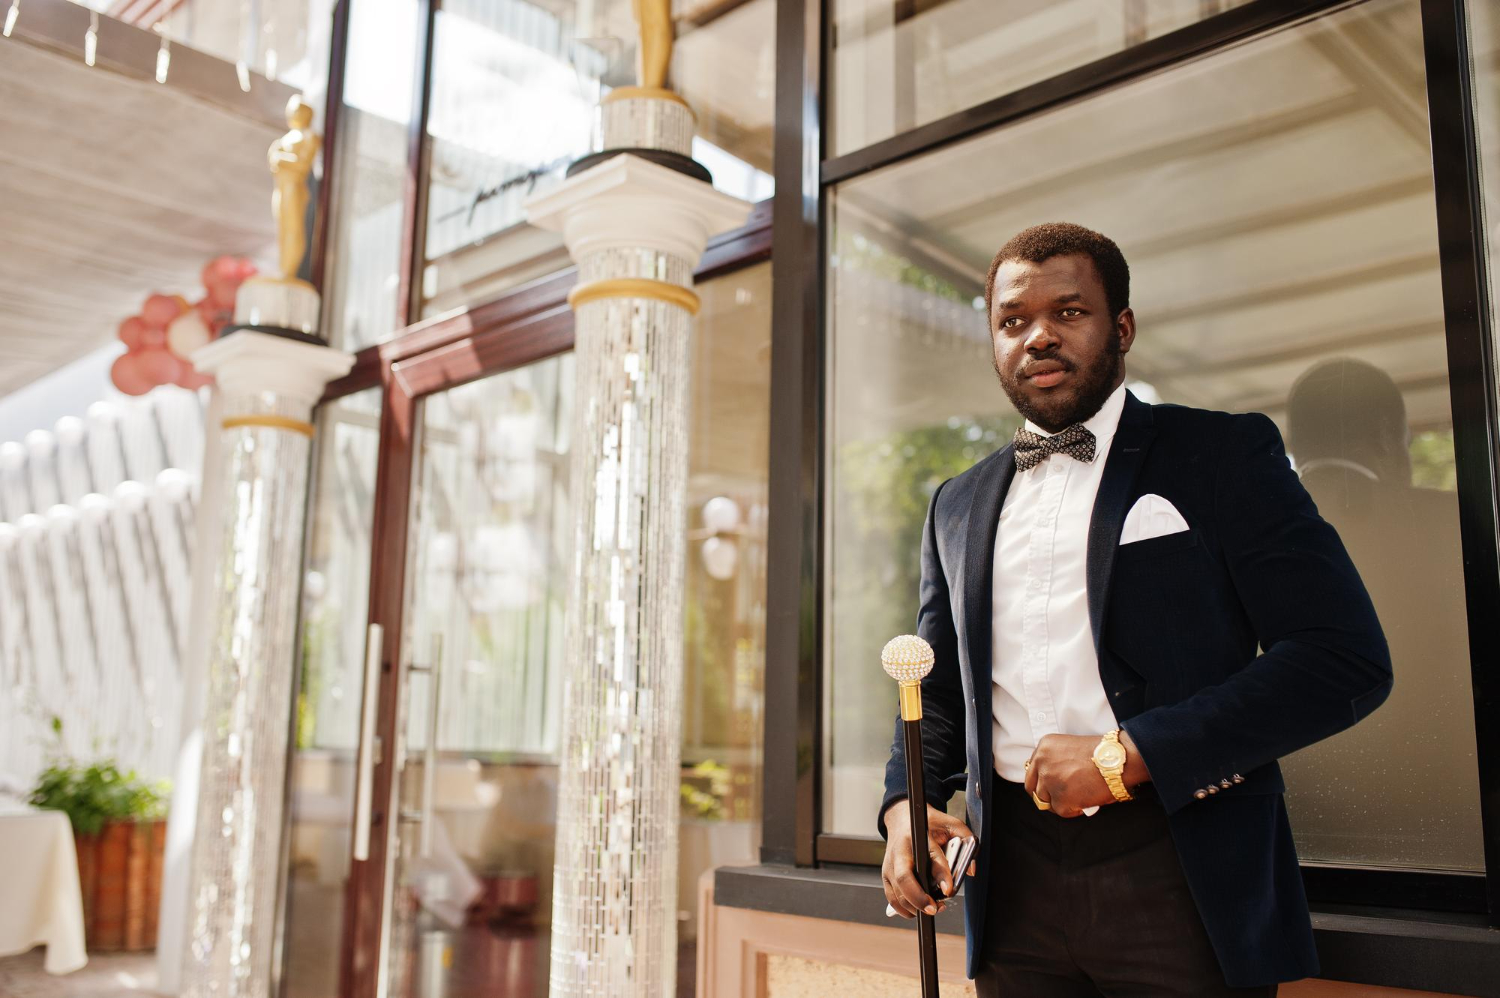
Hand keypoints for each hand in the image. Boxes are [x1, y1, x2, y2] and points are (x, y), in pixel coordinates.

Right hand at [880, 800, 976, 918]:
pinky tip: (918, 910)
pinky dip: (904, 909)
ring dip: (914, 907)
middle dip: (919, 898)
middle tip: (935, 909)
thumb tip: (971, 870)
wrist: (902, 819)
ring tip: (933, 909)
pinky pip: (892, 898)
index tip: (948, 891)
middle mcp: (900, 851)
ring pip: (897, 892)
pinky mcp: (886, 876)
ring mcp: (890, 865)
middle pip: (905, 879)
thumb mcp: (950, 824)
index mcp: (917, 837)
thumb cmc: (929, 824)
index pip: (930, 858)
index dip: (941, 875)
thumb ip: (966, 839)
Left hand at [1024, 733, 1117, 817]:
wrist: (1117, 760)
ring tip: (1076, 799)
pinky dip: (1073, 810)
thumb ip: (1054, 760)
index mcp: (1044, 747)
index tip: (1050, 787)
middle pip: (1032, 788)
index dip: (1041, 782)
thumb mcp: (1069, 747)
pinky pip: (1061, 811)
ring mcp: (1049, 781)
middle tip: (1058, 800)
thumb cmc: (1101, 754)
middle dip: (1045, 796)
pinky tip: (1084, 802)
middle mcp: (1042, 763)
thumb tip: (1047, 781)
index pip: (1032, 771)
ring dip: (1060, 803)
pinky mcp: (1060, 799)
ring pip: (1045, 802)